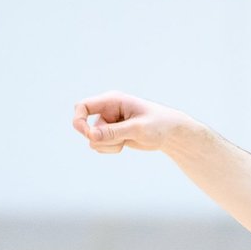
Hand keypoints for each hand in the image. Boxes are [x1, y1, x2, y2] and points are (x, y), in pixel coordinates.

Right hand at [72, 91, 189, 154]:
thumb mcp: (138, 128)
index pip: (83, 106)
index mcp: (112, 101)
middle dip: (101, 139)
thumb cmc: (158, 124)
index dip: (79, 120)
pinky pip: (100, 145)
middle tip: (119, 142)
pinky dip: (111, 149)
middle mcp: (107, 110)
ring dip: (108, 145)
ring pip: (94, 140)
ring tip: (126, 142)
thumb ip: (115, 132)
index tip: (89, 135)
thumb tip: (91, 136)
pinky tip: (125, 145)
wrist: (171, 132)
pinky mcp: (111, 134)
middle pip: (88, 127)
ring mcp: (108, 123)